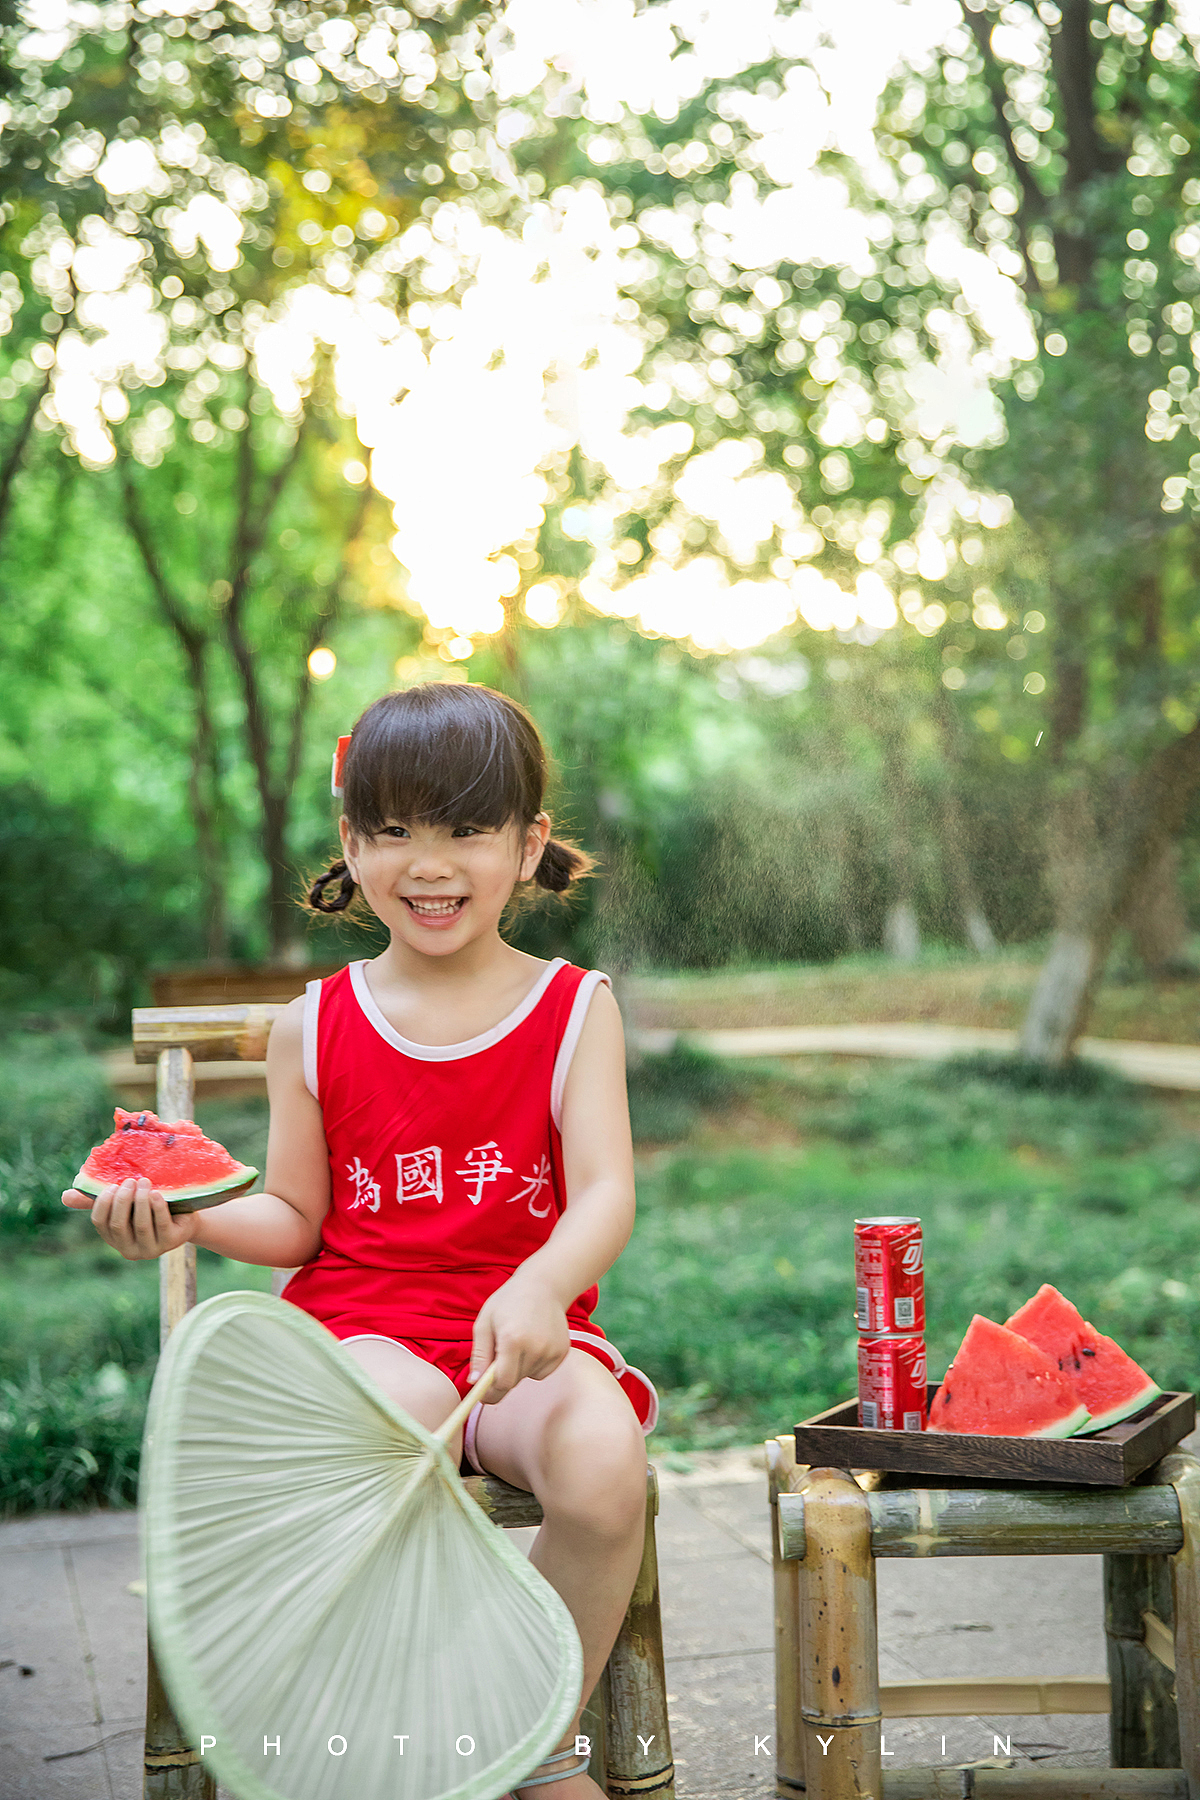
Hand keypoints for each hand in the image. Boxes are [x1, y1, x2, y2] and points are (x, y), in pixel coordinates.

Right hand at [61, 1177, 198, 1259]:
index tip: (111, 1186)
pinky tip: (156, 1194)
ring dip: (141, 1201)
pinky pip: (161, 1225)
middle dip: (122, 1201)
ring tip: (144, 1182)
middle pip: (119, 1225)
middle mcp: (129, 1249)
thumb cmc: (148, 1206)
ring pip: (141, 1225)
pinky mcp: (171, 1242)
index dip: (103, 1204)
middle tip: (130, 1180)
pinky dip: (157, 1208)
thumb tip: (64, 1197)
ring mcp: (151, 1249)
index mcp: (114, 1238)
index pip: (100, 1223)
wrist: (184, 1213)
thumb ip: (97, 1200)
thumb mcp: (125, 1202)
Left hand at [470, 1273, 569, 1402]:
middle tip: (497, 1358)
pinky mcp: (562, 1352)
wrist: (544, 1285)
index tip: (482, 1396)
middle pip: (513, 1382)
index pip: (501, 1383)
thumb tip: (474, 1383)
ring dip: (518, 1369)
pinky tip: (532, 1343)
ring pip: (527, 1377)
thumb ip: (479, 1355)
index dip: (489, 1393)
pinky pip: (542, 1372)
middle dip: (501, 1378)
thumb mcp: (485, 1323)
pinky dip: (533, 1365)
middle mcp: (535, 1348)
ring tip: (518, 1342)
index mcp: (512, 1340)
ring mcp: (551, 1351)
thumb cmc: (508, 1301)